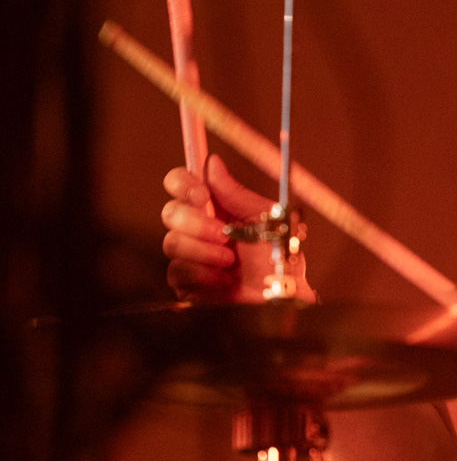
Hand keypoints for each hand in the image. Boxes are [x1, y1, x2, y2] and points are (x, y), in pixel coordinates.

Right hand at [161, 153, 313, 303]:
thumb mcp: (265, 219)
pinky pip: (177, 271)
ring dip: (204, 251)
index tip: (202, 195)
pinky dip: (203, 274)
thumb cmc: (279, 260)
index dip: (183, 183)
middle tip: (224, 235)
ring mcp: (191, 256)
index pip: (182, 184)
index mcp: (216, 208)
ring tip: (230, 261)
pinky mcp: (187, 283)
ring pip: (171, 243)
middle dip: (196, 224)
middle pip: (170, 212)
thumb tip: (212, 163)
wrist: (282, 297)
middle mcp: (199, 229)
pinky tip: (224, 280)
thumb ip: (237, 194)